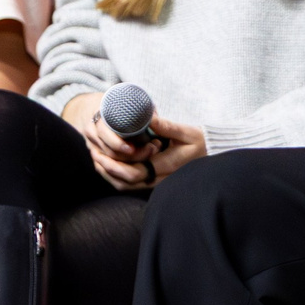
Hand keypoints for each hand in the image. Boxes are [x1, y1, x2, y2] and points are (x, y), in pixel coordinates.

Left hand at [67, 98, 204, 192]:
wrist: (210, 154)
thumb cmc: (199, 142)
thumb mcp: (187, 132)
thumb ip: (167, 126)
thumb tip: (148, 118)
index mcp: (167, 165)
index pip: (135, 171)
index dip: (115, 164)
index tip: (102, 149)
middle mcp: (161, 178)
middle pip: (127, 181)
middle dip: (107, 168)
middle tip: (94, 152)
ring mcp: (157, 182)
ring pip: (127, 186)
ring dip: (109, 174)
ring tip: (97, 158)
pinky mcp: (153, 181)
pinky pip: (131, 185)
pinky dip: (116, 177)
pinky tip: (107, 164)